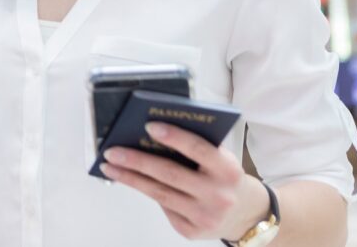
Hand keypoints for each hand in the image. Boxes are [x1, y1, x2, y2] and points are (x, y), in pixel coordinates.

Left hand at [99, 121, 269, 240]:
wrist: (247, 214)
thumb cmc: (225, 177)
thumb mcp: (222, 159)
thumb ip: (197, 147)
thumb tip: (152, 133)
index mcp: (228, 170)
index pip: (198, 149)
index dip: (174, 137)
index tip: (148, 126)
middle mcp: (218, 195)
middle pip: (169, 174)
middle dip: (136, 161)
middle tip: (112, 151)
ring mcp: (205, 216)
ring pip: (159, 193)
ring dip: (130, 178)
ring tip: (110, 166)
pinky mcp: (192, 231)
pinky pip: (163, 208)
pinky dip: (148, 192)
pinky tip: (132, 181)